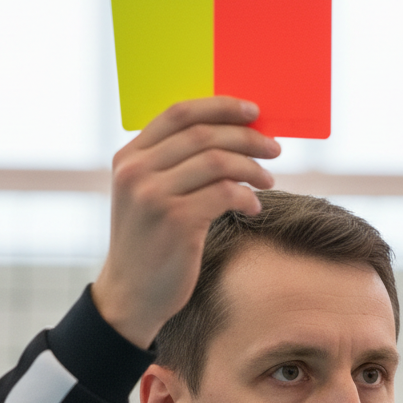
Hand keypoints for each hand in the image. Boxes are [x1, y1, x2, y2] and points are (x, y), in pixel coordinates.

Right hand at [92, 97, 280, 347]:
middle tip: (273, 149)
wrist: (131, 296)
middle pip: (203, 135)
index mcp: (128, 158)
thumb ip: (170, 166)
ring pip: (218, 161)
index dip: (220, 106)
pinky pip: (225, 194)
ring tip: (267, 181)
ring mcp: (154, 196)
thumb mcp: (146, 197)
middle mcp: (137, 172)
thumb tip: (229, 137)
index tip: (253, 112)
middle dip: (246, 137)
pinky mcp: (176, 221)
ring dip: (252, 167)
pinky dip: (248, 196)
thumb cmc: (149, 245)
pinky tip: (254, 207)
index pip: (179, 113)